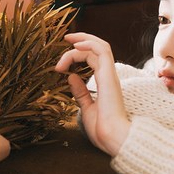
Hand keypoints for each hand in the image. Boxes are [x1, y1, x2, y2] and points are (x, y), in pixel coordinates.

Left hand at [54, 32, 130, 155]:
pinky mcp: (108, 75)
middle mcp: (109, 76)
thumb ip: (80, 92)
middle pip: (97, 48)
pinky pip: (102, 51)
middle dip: (82, 39)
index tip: (61, 60)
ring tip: (67, 41)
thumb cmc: (101, 128)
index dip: (78, 53)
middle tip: (65, 38)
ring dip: (83, 40)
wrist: (111, 136)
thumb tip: (71, 78)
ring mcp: (110, 74)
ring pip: (99, 46)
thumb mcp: (86, 107)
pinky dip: (89, 43)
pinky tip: (75, 45)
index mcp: (105, 83)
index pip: (94, 59)